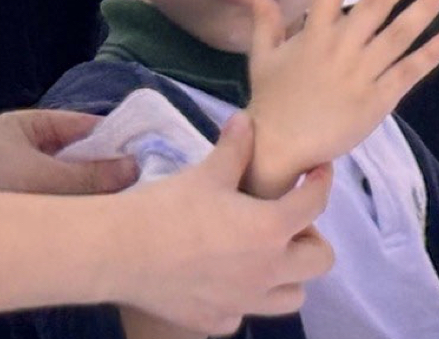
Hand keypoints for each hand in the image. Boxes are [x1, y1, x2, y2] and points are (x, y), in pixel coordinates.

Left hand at [0, 110, 135, 194]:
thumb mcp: (44, 178)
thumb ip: (92, 176)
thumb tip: (137, 166)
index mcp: (28, 125)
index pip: (84, 124)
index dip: (116, 138)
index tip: (148, 154)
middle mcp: (20, 146)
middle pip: (75, 155)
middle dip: (104, 170)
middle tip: (139, 184)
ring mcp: (13, 175)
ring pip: (62, 180)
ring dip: (84, 192)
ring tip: (118, 203)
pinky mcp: (7, 202)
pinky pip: (48, 199)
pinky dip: (66, 207)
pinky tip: (85, 220)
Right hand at [116, 115, 334, 333]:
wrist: (116, 251)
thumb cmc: (166, 207)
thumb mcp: (207, 173)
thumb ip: (235, 147)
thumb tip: (245, 119)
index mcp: (271, 229)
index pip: (317, 203)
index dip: (321, 183)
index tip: (317, 175)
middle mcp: (267, 271)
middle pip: (319, 260)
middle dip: (311, 238)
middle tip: (285, 223)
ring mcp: (243, 302)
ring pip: (292, 296)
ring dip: (287, 275)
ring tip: (263, 255)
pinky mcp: (215, 321)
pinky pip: (245, 314)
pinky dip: (244, 299)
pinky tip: (224, 281)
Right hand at [241, 0, 438, 197]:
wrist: (278, 149)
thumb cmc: (273, 100)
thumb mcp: (263, 56)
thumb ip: (263, 18)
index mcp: (313, 34)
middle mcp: (340, 48)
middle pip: (375, 3)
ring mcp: (361, 74)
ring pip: (399, 35)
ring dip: (425, 7)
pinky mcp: (377, 99)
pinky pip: (408, 73)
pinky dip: (430, 56)